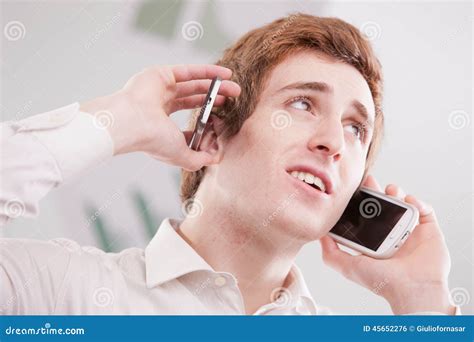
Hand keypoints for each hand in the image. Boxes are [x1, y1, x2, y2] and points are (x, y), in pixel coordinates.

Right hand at [80, 65, 240, 170]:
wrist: (132, 123)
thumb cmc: (152, 140)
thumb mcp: (182, 155)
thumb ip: (199, 159)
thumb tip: (214, 159)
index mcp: (161, 126)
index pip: (189, 123)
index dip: (206, 124)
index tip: (220, 125)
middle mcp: (160, 106)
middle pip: (194, 100)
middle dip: (215, 101)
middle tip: (233, 102)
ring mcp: (161, 89)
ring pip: (195, 85)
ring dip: (216, 87)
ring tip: (235, 89)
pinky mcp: (162, 74)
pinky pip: (190, 71)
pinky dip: (209, 72)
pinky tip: (226, 74)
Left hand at [320, 175, 455, 313]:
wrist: (411, 288)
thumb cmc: (381, 281)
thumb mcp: (347, 266)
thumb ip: (331, 252)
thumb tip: (320, 235)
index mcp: (375, 242)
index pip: (366, 216)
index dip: (360, 202)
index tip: (354, 190)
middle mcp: (392, 236)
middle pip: (384, 206)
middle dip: (376, 191)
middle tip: (369, 181)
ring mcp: (410, 233)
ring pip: (403, 205)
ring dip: (396, 193)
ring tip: (390, 190)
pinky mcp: (428, 231)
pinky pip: (424, 210)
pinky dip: (417, 201)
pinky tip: (408, 200)